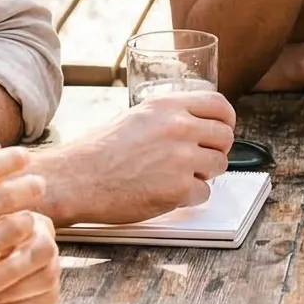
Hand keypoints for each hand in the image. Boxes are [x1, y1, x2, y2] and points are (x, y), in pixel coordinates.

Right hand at [37, 89, 234, 224]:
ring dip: (204, 175)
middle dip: (215, 151)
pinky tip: (166, 193)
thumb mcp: (136, 117)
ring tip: (177, 177)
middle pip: (225, 137)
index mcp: (168, 106)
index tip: (223, 130)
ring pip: (219, 166)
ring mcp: (182, 158)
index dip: (226, 120)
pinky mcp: (179, 188)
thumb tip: (195, 124)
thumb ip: (169, 117)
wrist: (77, 179)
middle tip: (198, 160)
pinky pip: (204, 194)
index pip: (219, 105)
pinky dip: (189, 198)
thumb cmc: (98, 151)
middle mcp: (179, 127)